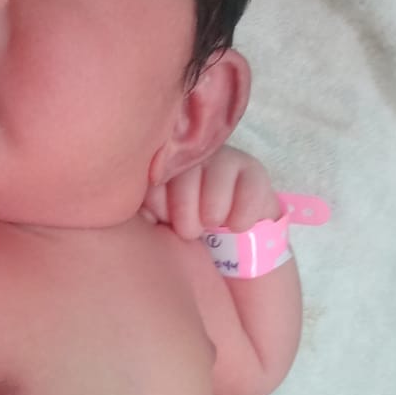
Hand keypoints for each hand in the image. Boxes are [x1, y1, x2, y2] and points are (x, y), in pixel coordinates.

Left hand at [140, 146, 282, 239]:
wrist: (229, 240)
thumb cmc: (186, 230)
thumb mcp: (161, 222)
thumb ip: (146, 211)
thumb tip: (141, 213)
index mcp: (163, 165)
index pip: (154, 171)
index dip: (157, 201)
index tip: (162, 222)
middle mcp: (192, 154)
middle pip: (185, 170)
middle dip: (184, 208)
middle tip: (187, 231)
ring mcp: (224, 158)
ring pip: (217, 175)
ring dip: (213, 211)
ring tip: (212, 225)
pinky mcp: (253, 172)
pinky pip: (249, 189)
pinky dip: (240, 215)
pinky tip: (235, 227)